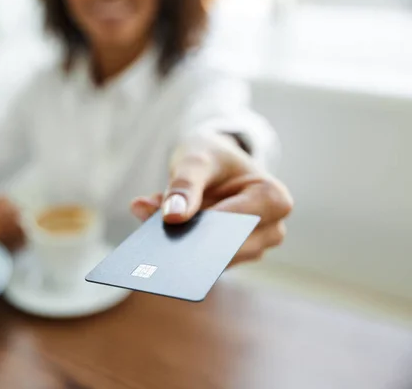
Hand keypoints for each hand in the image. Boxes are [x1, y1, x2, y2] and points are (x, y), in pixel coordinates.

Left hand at [131, 131, 292, 266]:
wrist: (214, 165)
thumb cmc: (213, 158)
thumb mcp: (197, 158)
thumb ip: (185, 184)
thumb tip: (172, 216)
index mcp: (274, 198)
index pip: (242, 218)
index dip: (212, 224)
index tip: (182, 228)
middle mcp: (270, 229)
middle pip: (230, 246)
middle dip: (193, 242)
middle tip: (157, 246)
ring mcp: (250, 248)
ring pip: (214, 260)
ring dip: (180, 249)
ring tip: (147, 244)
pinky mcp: (226, 259)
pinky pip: (201, 263)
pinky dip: (177, 250)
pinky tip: (149, 247)